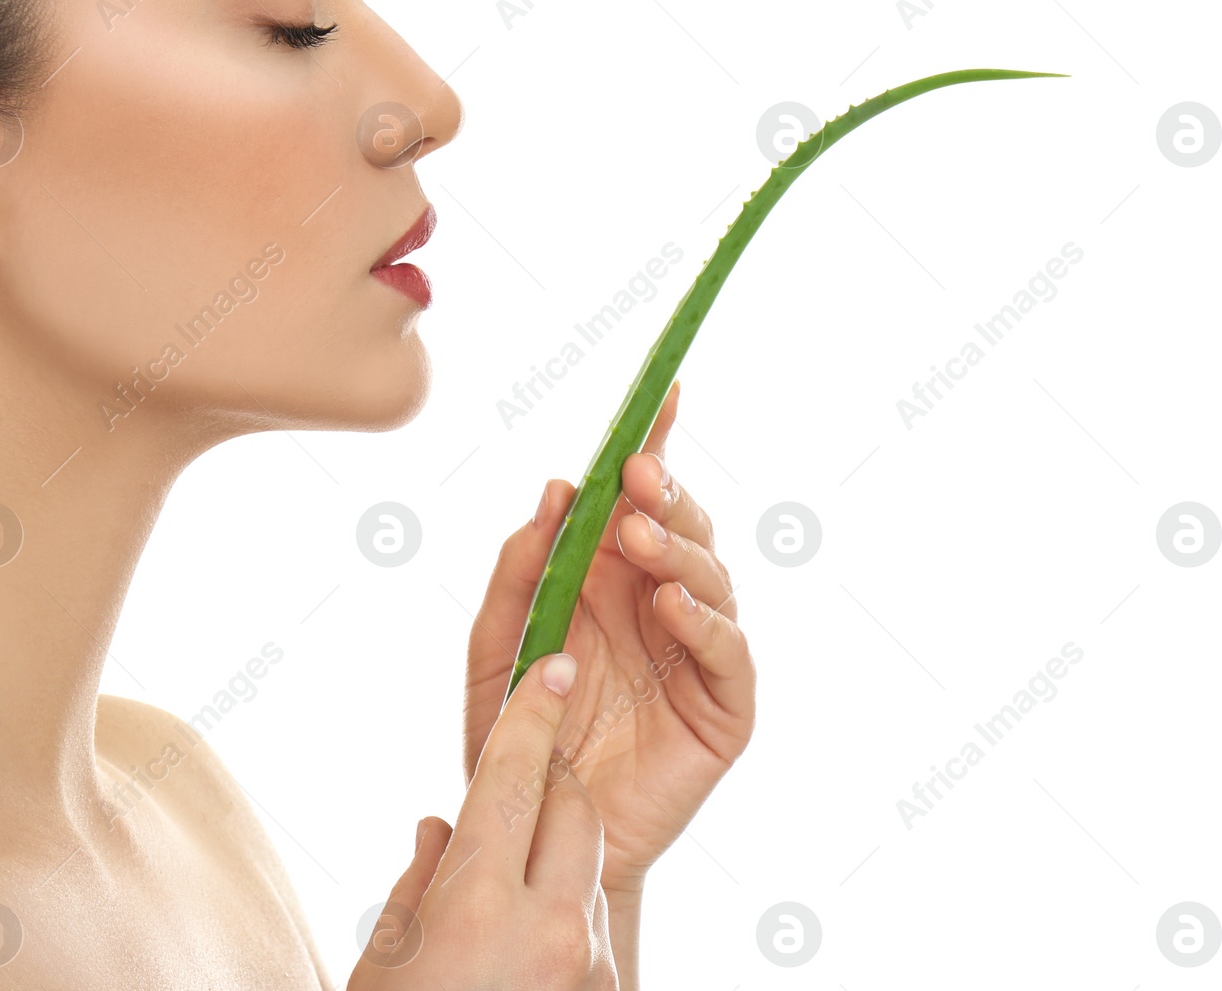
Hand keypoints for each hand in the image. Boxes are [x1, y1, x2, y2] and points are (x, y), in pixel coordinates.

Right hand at [350, 654, 616, 988]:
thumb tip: (443, 828)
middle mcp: (547, 932)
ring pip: (587, 867)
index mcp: (476, 907)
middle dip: (545, 788)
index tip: (553, 668)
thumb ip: (422, 877)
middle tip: (510, 797)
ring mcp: (590, 968)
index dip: (533, 714)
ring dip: (553, 860)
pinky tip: (524, 947)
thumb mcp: (386, 957)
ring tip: (504, 896)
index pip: (514, 777)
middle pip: (571, 810)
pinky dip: (564, 916)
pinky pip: (595, 925)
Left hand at [463, 381, 755, 893]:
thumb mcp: (494, 645)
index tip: (662, 390)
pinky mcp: (723, 706)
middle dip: (665, 492)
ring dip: (677, 546)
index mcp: (610, 578)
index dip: (654, 444)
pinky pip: (727, 650)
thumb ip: (519, 571)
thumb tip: (555, 490)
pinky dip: (702, 619)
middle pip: (681, 527)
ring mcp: (696, 651)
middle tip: (635, 475)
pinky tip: (668, 602)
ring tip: (637, 535)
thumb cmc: (515, 734)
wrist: (533, 831)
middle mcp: (660, 602)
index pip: (639, 500)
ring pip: (711, 576)